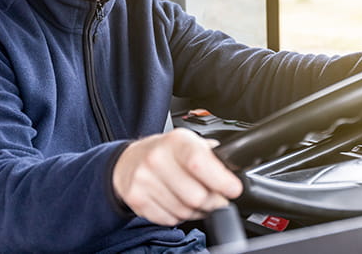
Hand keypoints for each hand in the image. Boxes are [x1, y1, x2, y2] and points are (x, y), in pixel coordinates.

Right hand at [111, 128, 242, 226]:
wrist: (129, 161)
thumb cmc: (166, 152)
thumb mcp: (189, 142)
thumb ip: (211, 156)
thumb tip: (233, 173)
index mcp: (176, 141)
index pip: (200, 164)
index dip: (221, 181)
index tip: (233, 189)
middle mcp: (157, 158)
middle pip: (197, 196)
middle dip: (213, 201)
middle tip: (216, 197)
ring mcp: (144, 180)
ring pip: (185, 212)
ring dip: (197, 211)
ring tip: (194, 199)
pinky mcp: (137, 200)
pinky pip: (169, 220)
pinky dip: (178, 216)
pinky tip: (177, 202)